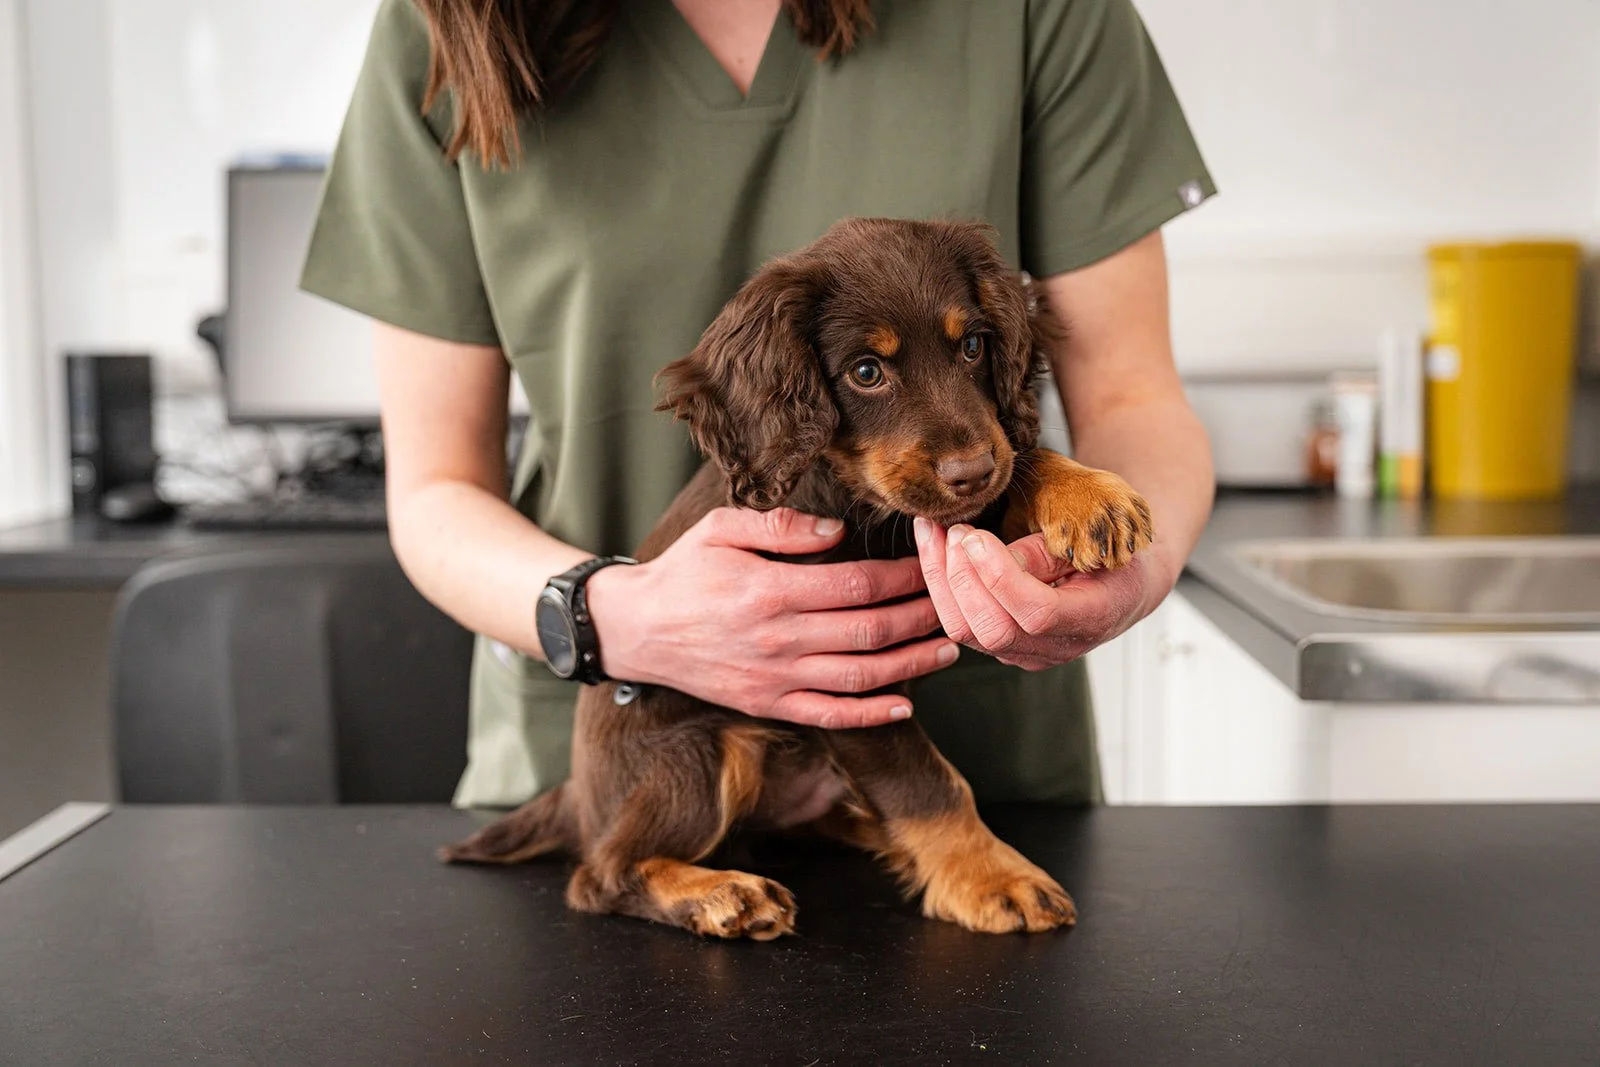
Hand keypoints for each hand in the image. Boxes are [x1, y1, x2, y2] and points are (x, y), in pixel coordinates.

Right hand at [587, 507, 959, 728]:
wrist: (636, 629)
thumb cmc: (683, 571)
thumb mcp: (722, 528)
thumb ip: (781, 526)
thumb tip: (837, 531)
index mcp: (770, 589)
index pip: (856, 584)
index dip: (901, 576)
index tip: (930, 564)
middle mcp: (778, 638)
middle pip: (869, 630)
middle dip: (920, 617)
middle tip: (953, 604)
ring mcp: (775, 677)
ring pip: (859, 676)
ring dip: (911, 665)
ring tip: (947, 650)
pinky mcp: (768, 704)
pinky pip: (829, 715)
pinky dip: (870, 714)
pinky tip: (904, 705)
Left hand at [913, 517, 1171, 671]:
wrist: (1123, 588)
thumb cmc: (1112, 558)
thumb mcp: (1090, 543)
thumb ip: (1042, 553)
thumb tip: (983, 553)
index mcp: (1092, 617)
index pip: (1038, 614)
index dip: (1000, 577)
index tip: (977, 538)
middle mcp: (1057, 647)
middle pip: (993, 630)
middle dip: (962, 577)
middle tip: (954, 531)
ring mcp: (1026, 653)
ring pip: (967, 631)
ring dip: (942, 579)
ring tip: (933, 533)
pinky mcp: (1003, 647)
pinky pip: (961, 624)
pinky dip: (941, 585)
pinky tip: (933, 549)